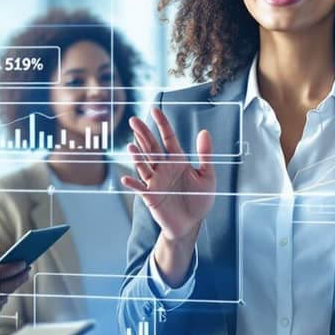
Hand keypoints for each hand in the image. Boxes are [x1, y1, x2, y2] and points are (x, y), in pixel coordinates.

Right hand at [0, 244, 30, 324]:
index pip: (3, 271)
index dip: (16, 266)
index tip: (24, 263)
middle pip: (8, 285)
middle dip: (20, 277)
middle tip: (26, 271)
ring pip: (5, 297)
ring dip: (12, 288)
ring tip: (15, 280)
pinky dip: (2, 300)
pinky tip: (2, 294)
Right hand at [121, 109, 216, 250]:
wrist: (191, 224)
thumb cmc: (200, 200)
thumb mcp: (207, 176)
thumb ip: (205, 155)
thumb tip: (204, 132)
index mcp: (178, 160)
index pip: (168, 138)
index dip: (162, 124)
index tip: (155, 110)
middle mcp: (164, 168)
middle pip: (151, 147)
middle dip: (143, 134)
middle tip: (133, 120)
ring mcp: (156, 181)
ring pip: (144, 165)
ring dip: (137, 156)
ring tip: (132, 146)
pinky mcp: (151, 196)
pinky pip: (140, 188)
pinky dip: (133, 184)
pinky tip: (126, 179)